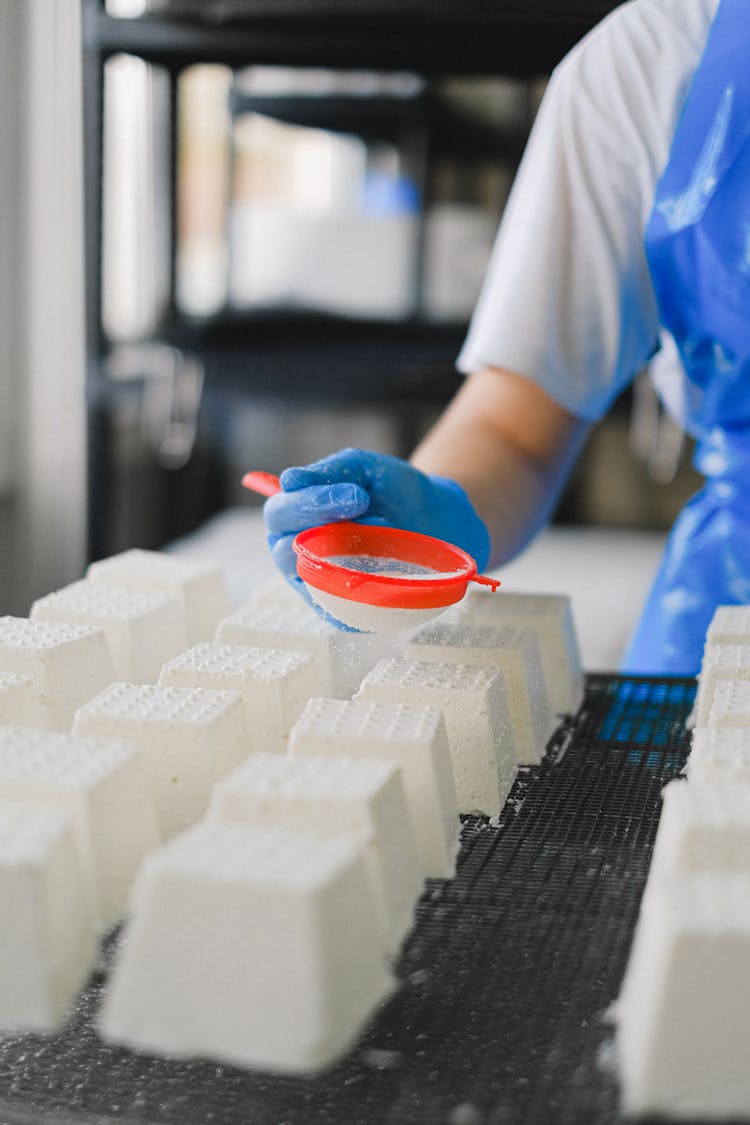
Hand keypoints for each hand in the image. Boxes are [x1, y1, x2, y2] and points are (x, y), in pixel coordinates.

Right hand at [263, 447, 490, 592]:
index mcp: (293, 518)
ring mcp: (318, 587)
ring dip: (350, 557)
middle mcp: (298, 554)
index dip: (309, 503)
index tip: (355, 494)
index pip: (280, 514)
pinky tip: (388, 570)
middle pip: (284, 552)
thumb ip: (327, 472)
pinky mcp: (344, 614)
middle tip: (366, 509)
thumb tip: (288, 480)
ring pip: (313, 581)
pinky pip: (342, 611)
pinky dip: (366, 590)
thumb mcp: (361, 468)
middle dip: (325, 528)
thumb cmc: (391, 491)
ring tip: (385, 531)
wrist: (435, 518)